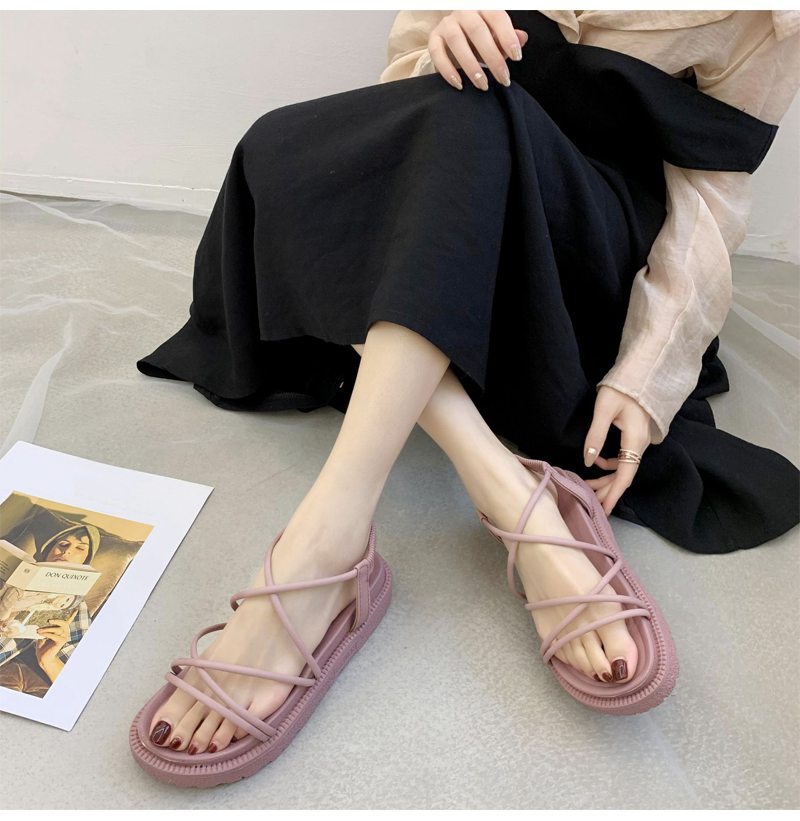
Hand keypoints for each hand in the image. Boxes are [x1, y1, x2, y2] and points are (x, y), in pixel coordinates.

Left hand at [35, 616, 73, 654]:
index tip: (76, 609)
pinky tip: (41, 634)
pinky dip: (47, 634)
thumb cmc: (42, 646)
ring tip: (39, 630)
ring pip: (58, 629)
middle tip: (48, 620)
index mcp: (61, 630)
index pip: (68, 621)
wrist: (43, 657)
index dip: (72, 615)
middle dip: (57, 621)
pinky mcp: (61, 642)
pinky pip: (54, 635)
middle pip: (64, 623)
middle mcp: (65, 633)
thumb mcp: (42, 635)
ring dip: (47, 629)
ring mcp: (64, 637)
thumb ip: (43, 628)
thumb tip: (39, 622)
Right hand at [428, 11, 528, 90]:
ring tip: (483, 85)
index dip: (508, 37)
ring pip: (457, 41)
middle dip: (492, 57)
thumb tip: (523, 38)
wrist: (454, 40)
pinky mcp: (434, 38)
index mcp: (484, 8)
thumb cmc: (481, 40)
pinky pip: (437, 53)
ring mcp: (447, 24)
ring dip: (471, 66)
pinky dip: (448, 70)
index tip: (517, 58)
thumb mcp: (497, 38)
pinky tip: (459, 84)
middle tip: (503, 79)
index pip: (497, 17)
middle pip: (478, 31)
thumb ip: (508, 39)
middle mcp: (464, 12)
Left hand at [583, 385, 651, 515]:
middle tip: (588, 500)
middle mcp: (640, 445)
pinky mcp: (634, 437)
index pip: (625, 475)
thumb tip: (586, 461)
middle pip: (624, 475)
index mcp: (635, 440)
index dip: (614, 493)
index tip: (604, 509)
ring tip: (587, 484)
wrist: (641, 372)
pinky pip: (623, 458)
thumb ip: (595, 436)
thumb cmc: (622, 388)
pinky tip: (595, 461)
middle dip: (606, 489)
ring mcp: (639, 441)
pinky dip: (609, 464)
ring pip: (623, 467)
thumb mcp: (604, 410)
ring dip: (606, 477)